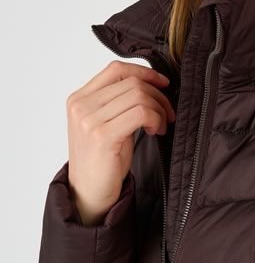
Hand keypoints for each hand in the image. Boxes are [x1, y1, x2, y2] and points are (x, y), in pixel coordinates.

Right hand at [66, 60, 175, 225]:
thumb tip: (153, 84)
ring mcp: (89, 119)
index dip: (145, 72)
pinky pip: (141, 112)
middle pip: (132, 82)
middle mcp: (81, 105)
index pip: (116, 69)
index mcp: (79, 98)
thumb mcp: (107, 123)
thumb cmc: (102, 160)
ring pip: (139, 95)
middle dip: (158, 96)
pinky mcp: (102, 134)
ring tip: (160, 126)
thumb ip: (119, 102)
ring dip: (159, 109)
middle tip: (168, 114)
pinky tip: (156, 131)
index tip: (163, 83)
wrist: (88, 193)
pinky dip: (156, 118)